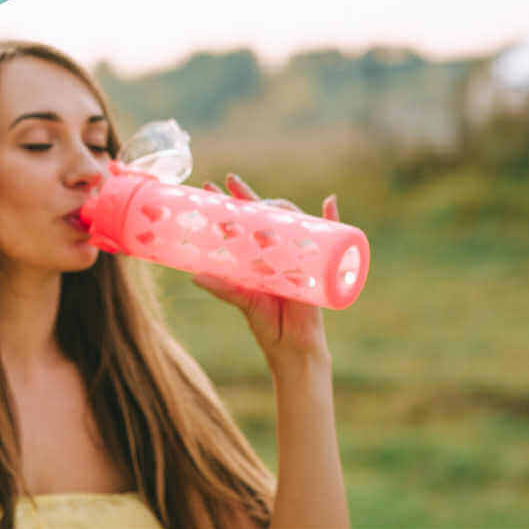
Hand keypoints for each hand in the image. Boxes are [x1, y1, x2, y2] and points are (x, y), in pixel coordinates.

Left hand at [192, 173, 337, 369]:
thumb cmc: (269, 325)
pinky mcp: (320, 267)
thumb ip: (223, 288)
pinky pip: (330, 240)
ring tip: (265, 203)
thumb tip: (194, 276)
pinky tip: (329, 202)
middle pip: (265, 215)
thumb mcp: (245, 302)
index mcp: (257, 257)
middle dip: (248, 196)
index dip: (228, 204)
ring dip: (281, 208)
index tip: (210, 187)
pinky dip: (333, 219)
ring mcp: (299, 256)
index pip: (242, 223)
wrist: (294, 348)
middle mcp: (278, 252)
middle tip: (229, 180)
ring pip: (292, 223)